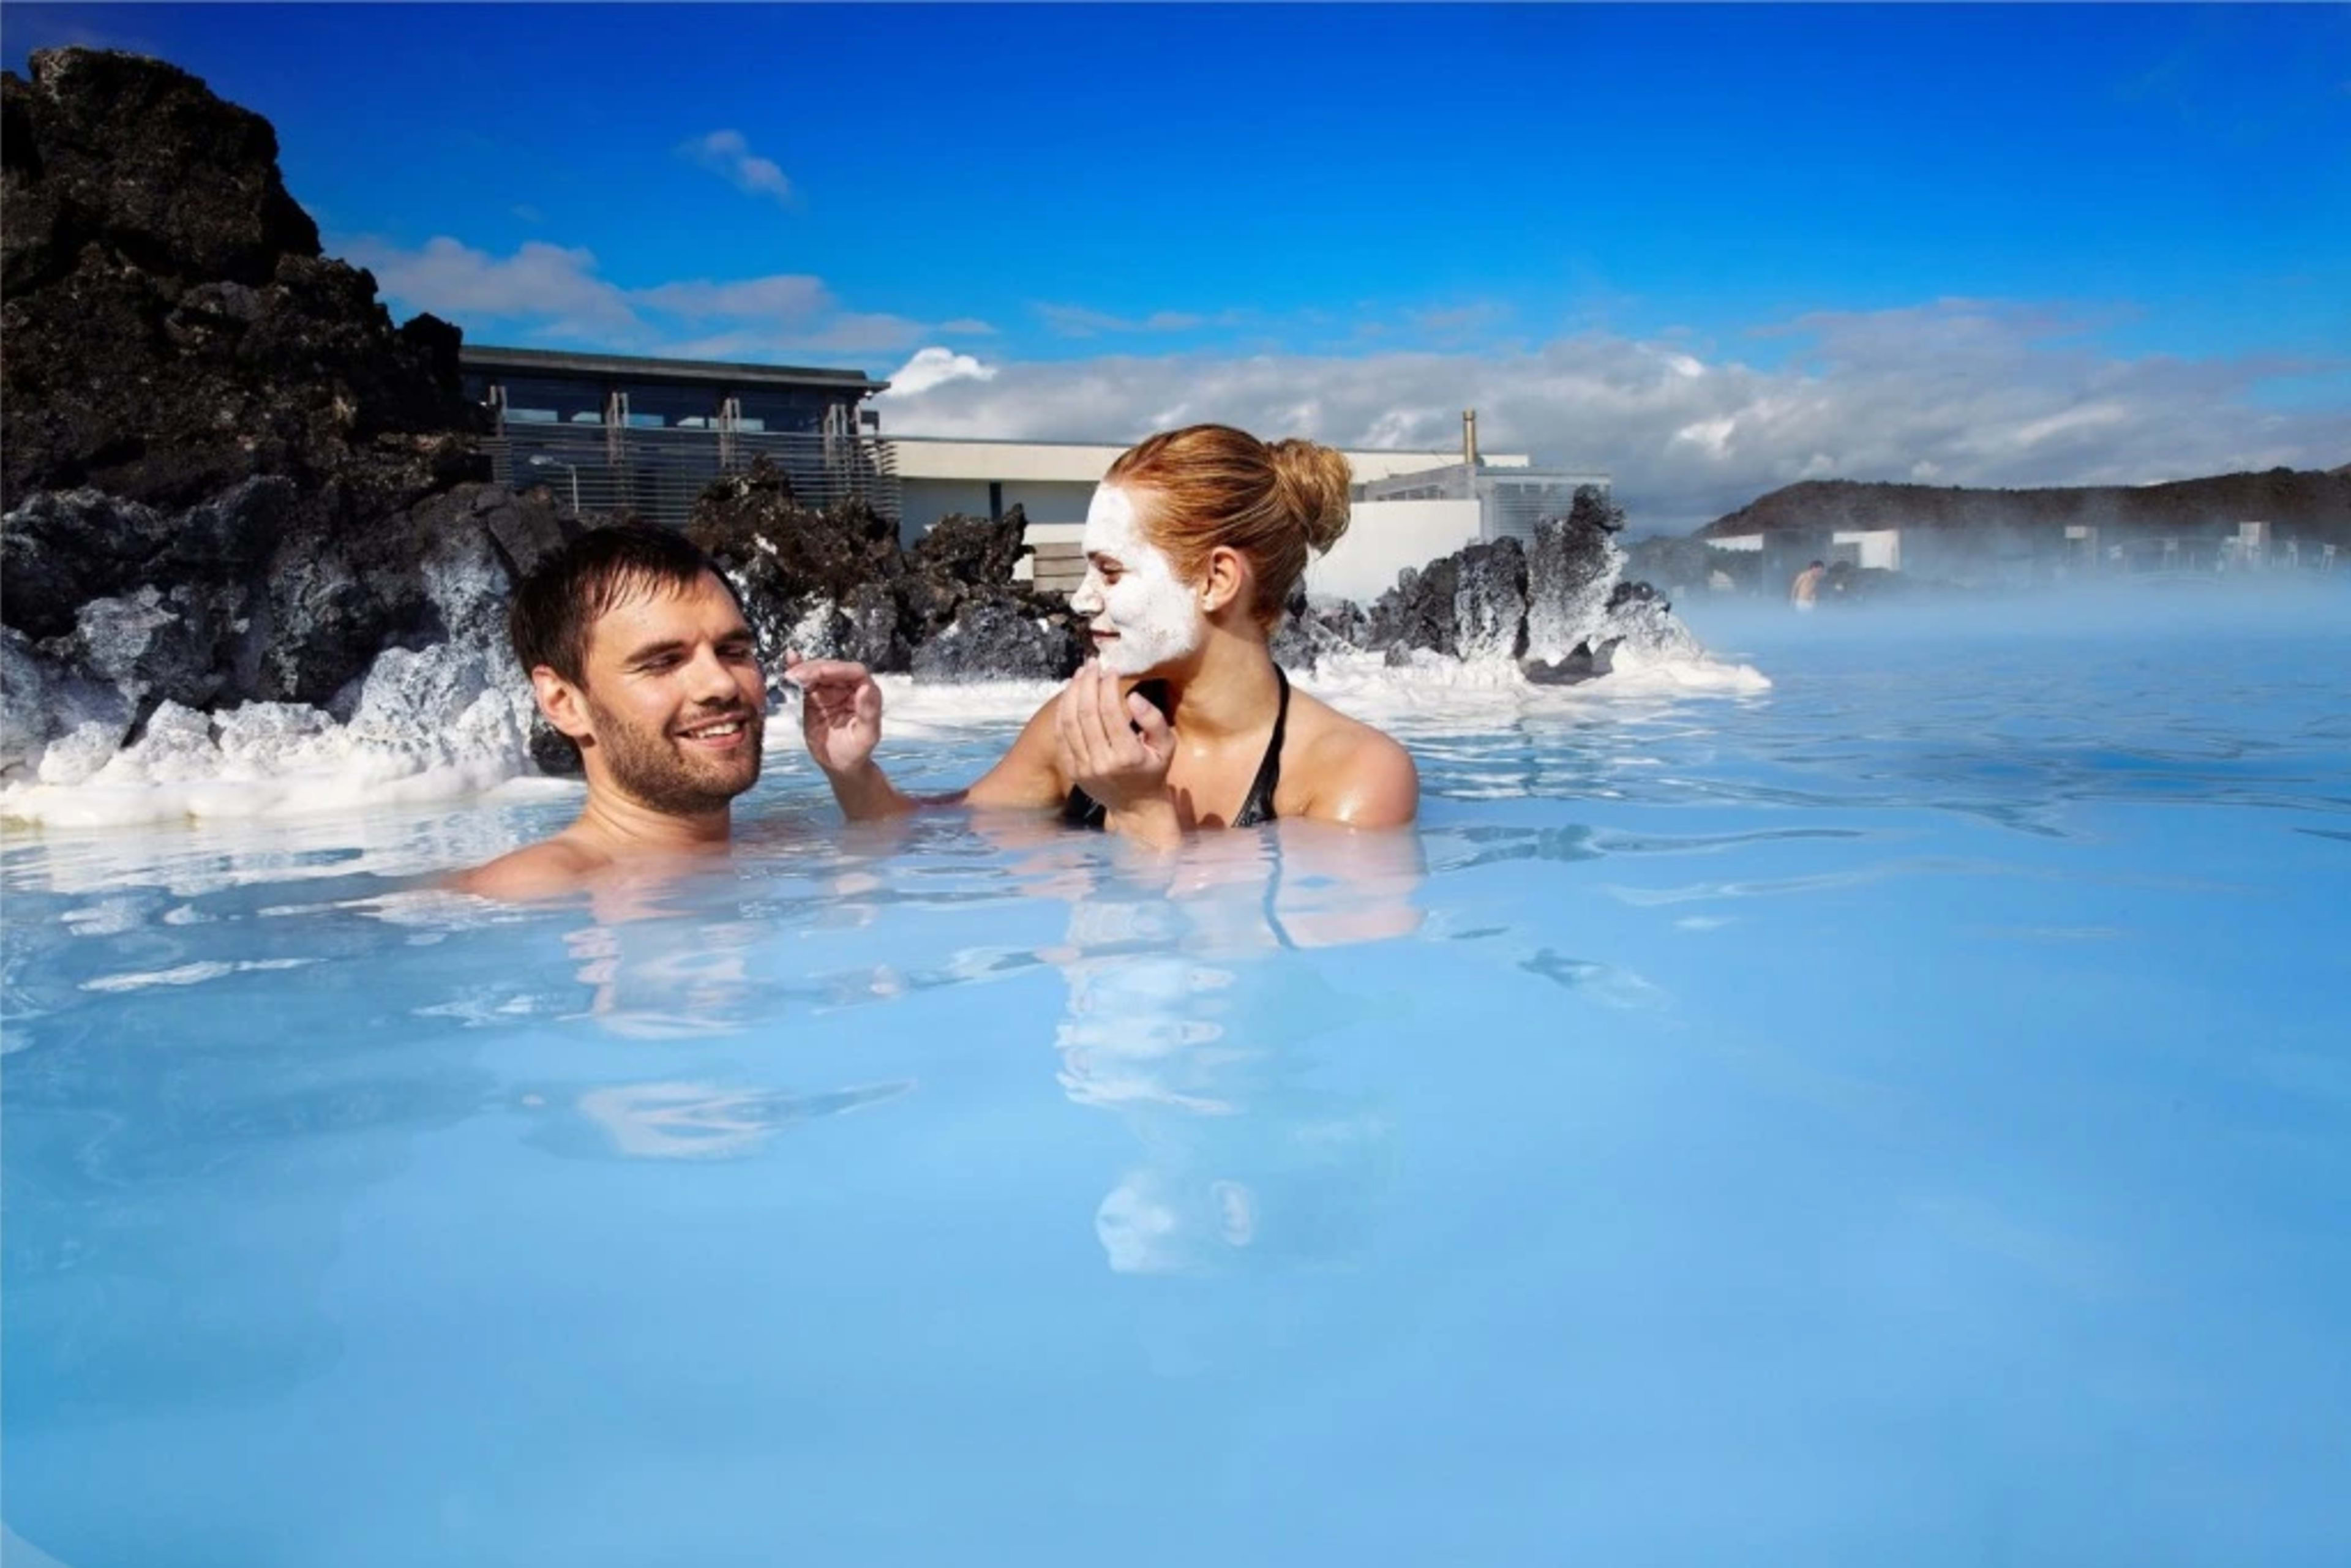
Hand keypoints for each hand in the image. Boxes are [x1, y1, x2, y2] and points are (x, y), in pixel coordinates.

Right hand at [784, 651, 882, 776]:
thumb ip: (869, 712)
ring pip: (818, 672)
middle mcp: (850, 687)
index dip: (837, 669)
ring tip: (790, 676)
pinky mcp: (815, 696)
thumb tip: (866, 687)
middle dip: (815, 669)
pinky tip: (790, 659)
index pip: (855, 672)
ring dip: (804, 670)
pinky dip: (798, 671)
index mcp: (867, 694)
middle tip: (797, 675)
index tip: (819, 673)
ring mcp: (831, 690)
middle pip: (833, 669)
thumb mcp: (866, 736)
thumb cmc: (856, 752)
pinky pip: (806, 681)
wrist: (838, 764)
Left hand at [1055, 661, 1178, 840]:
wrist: (1135, 806)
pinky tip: (1069, 695)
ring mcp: (1083, 767)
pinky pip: (1060, 736)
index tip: (1111, 669)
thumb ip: (1154, 720)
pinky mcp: (1071, 769)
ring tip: (1080, 674)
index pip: (1109, 712)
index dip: (1107, 686)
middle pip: (1085, 713)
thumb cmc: (1153, 771)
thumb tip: (1133, 697)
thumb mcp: (1167, 746)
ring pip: (1068, 722)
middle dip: (1087, 683)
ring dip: (1072, 693)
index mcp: (1127, 756)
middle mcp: (1101, 762)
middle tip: (1092, 664)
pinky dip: (1062, 712)